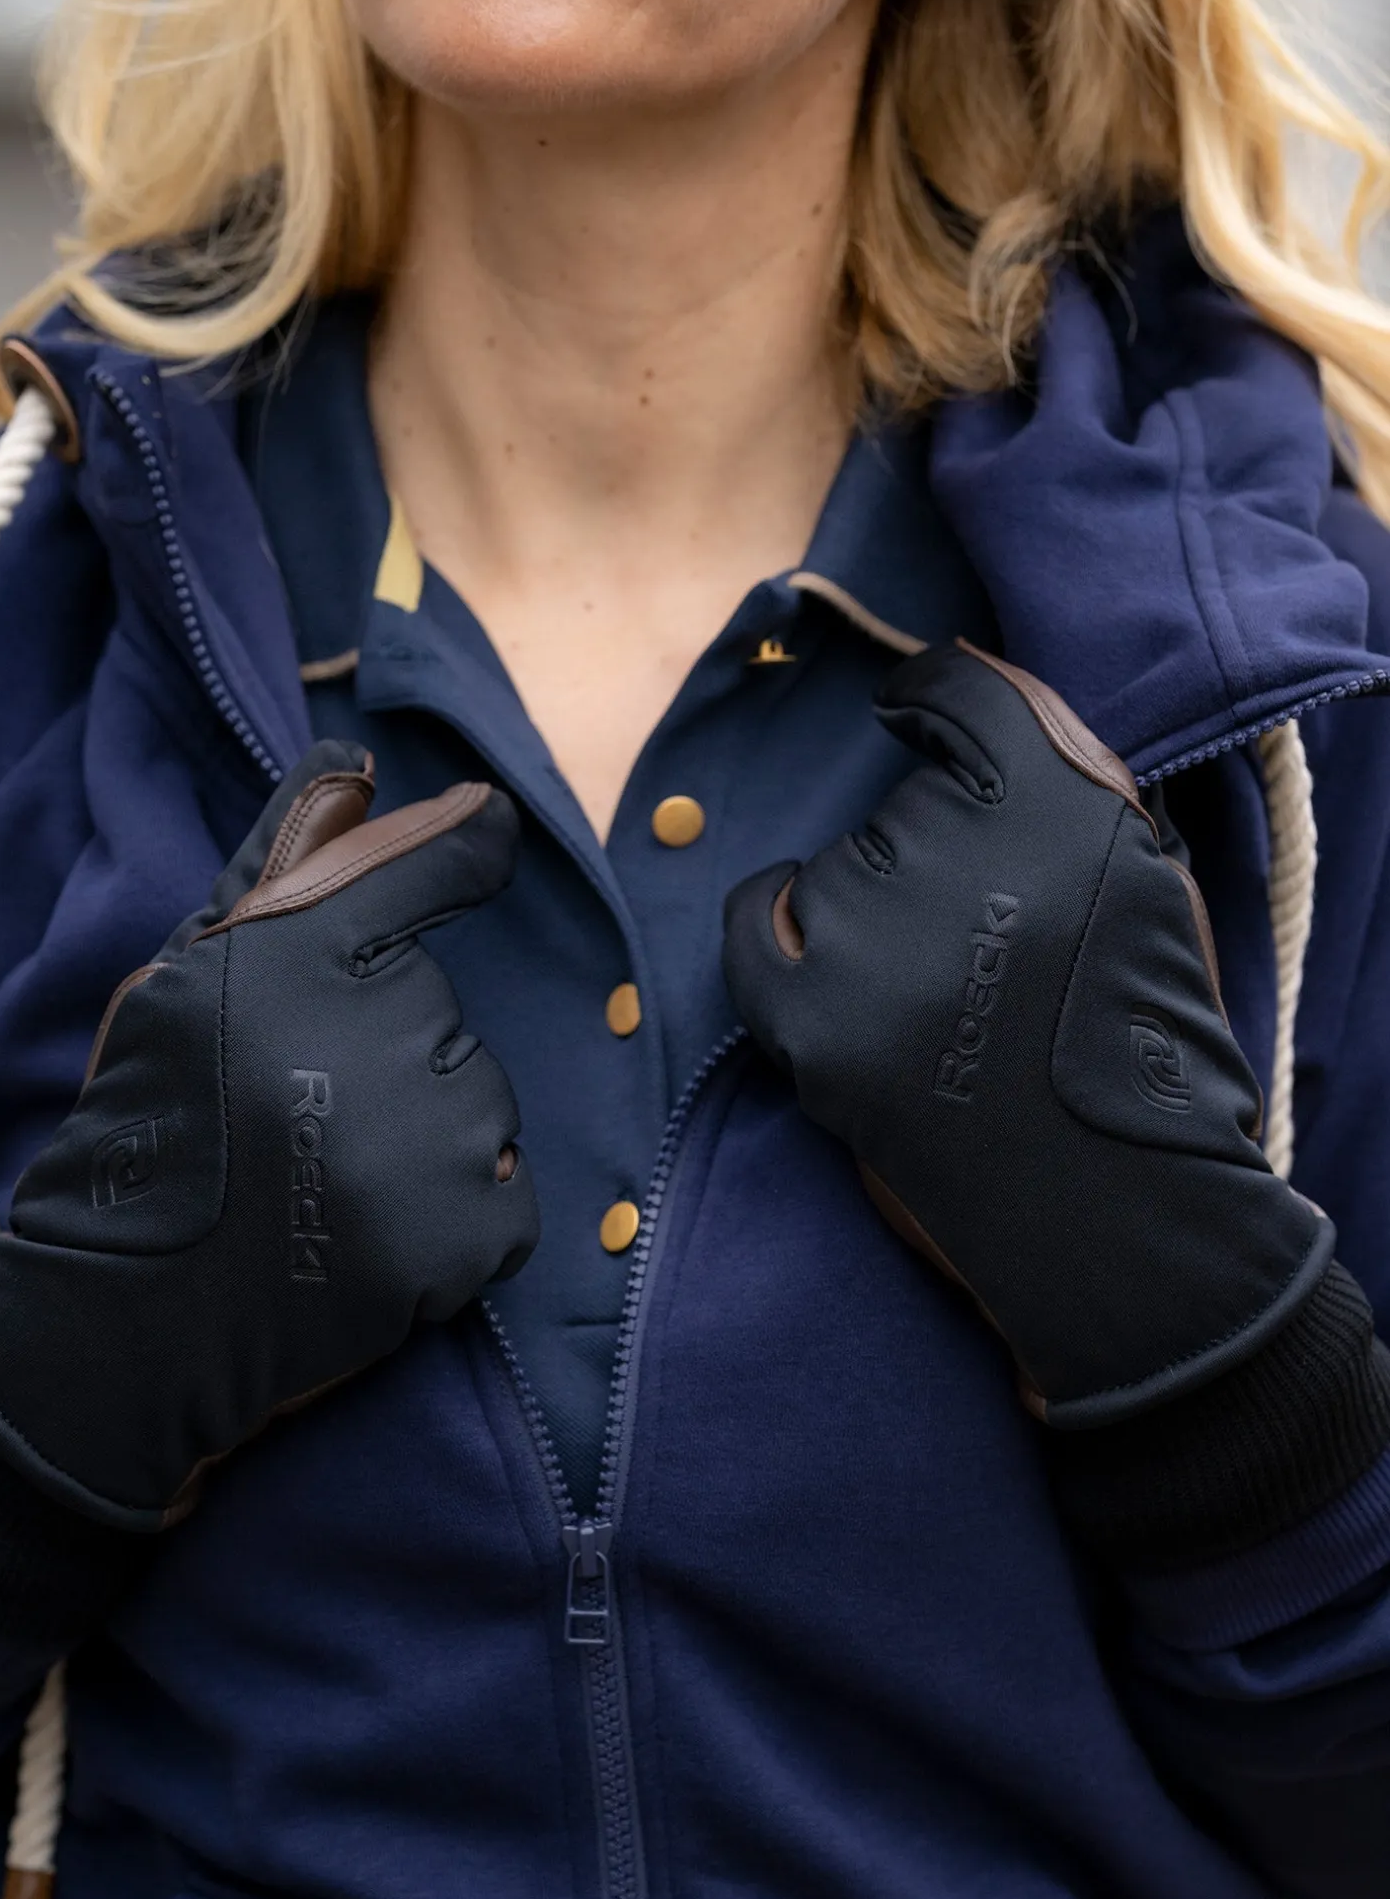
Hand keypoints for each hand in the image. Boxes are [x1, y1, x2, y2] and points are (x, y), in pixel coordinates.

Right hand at [0, 744, 539, 1529]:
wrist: (130, 1319)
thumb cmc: (153, 1129)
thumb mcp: (188, 977)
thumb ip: (280, 865)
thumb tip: (361, 763)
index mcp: (292, 957)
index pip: (425, 869)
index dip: (467, 845)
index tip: (492, 824)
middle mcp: (369, 1035)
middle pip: (444, 1008)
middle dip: (389, 1053)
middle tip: (296, 1117)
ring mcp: (423, 1143)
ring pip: (479, 1101)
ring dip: (425, 1138)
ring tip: (326, 1184)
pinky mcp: (460, 1239)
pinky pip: (508, 1197)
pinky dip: (457, 1222)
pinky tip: (372, 1240)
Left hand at [724, 643, 1331, 1430]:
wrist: (1114, 1213)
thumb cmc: (1136, 1041)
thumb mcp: (1143, 873)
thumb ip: (1056, 771)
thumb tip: (937, 685)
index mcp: (1065, 800)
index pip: (960, 687)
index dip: (934, 697)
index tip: (919, 708)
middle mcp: (963, 851)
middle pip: (900, 802)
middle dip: (936, 857)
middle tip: (991, 954)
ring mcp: (876, 937)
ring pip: (833, 870)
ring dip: (872, 919)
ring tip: (946, 1005)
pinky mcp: (814, 1021)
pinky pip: (756, 925)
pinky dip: (777, 929)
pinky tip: (828, 963)